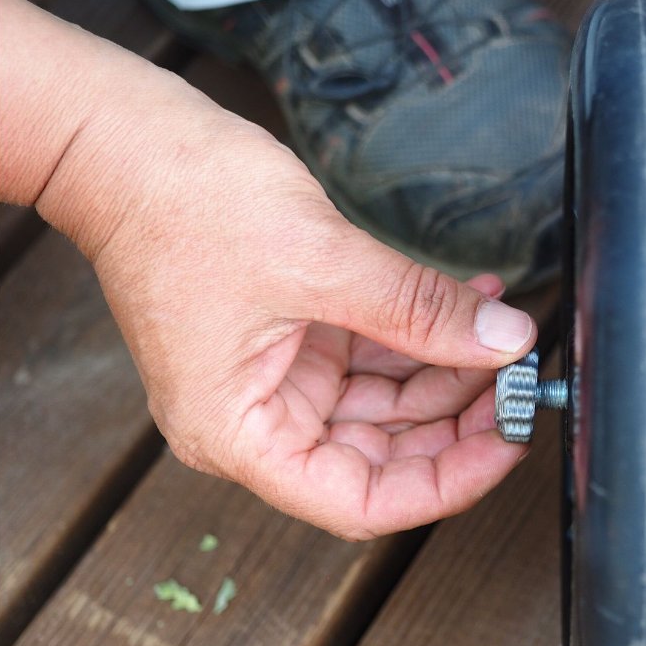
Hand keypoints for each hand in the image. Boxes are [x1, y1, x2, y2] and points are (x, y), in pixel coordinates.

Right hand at [0, 0, 535, 538]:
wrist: (123, 143)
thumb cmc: (182, 204)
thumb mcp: (321, 262)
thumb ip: (421, 310)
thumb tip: (508, 341)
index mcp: (241, 436)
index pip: (363, 502)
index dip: (447, 482)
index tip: (508, 444)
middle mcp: (259, 422)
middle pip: (382, 455)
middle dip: (459, 420)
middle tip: (522, 384)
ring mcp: (278, 382)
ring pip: (387, 404)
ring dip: (450, 370)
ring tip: (505, 332)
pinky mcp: (294, 342)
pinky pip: (374, 356)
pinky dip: (423, 334)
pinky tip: (471, 303)